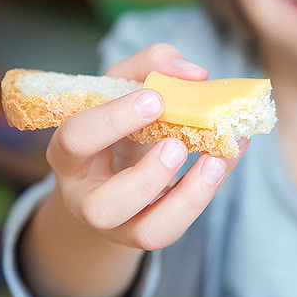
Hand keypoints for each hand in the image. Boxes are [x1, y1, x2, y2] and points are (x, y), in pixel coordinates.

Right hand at [45, 42, 247, 250]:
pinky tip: (226, 159)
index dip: (113, 120)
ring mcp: (119, 223)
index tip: (155, 99)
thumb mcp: (124, 82)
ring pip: (146, 232)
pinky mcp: (149, 232)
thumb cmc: (117, 119)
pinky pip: (178, 226)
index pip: (76, 139)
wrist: (113, 164)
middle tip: (178, 144)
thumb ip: (153, 64)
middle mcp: (85, 195)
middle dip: (146, 177)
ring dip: (186, 198)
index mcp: (69, 151)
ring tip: (213, 161)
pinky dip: (207, 193)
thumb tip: (194, 74)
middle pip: (102, 206)